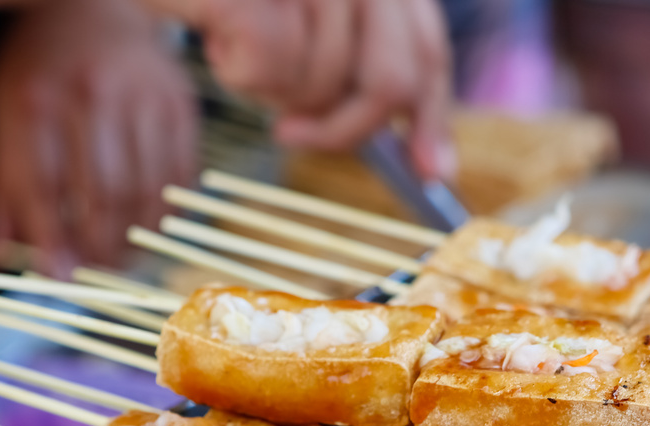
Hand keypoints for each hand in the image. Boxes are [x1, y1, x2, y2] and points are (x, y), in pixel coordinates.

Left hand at [0, 0, 196, 276]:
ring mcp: (142, 97)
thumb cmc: (44, 69)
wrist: (98, 8)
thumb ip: (3, 188)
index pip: (43, 188)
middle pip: (102, 197)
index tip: (60, 276)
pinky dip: (169, 209)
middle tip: (101, 271)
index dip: (52, 240)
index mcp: (35, 99)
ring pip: (146, 191)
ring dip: (139, 237)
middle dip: (102, 247)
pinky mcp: (180, 103)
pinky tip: (154, 223)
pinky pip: (180, 174)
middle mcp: (91, 95)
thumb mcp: (6, 116)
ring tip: (129, 256)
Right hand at [149, 0, 453, 179]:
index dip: (432, 118)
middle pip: (389, 81)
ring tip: (236, 47)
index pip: (426, 52)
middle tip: (291, 132)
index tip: (433, 174)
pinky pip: (270, 66)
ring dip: (271, 89)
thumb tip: (432, 168)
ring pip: (321, 82)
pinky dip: (238, 72)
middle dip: (342, 126)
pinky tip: (216, 41)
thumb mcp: (305, 28)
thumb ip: (364, 77)